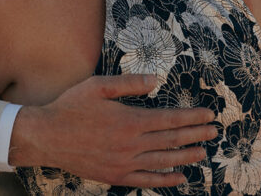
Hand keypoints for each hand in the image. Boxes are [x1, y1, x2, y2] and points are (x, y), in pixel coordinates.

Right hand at [9, 74, 216, 187]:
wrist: (46, 137)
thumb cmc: (71, 107)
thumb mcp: (98, 86)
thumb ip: (129, 83)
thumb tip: (157, 80)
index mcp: (129, 121)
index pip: (170, 120)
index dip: (192, 118)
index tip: (208, 115)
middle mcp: (131, 145)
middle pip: (171, 140)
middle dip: (196, 135)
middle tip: (214, 131)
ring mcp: (124, 164)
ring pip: (163, 161)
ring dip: (186, 157)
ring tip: (203, 152)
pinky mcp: (115, 176)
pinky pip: (146, 180)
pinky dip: (165, 180)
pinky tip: (180, 178)